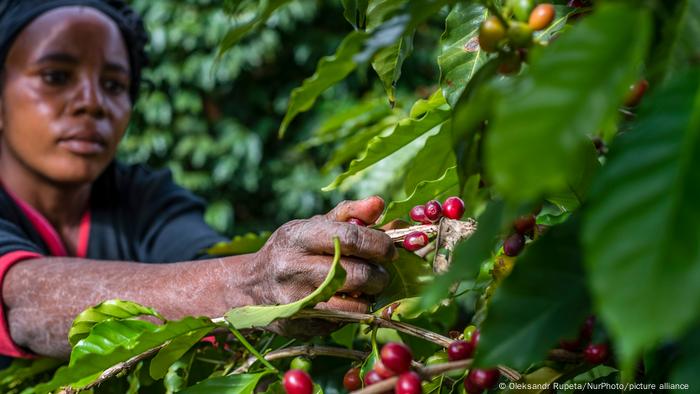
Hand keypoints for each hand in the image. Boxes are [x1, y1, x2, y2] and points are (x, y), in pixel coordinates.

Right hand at [247, 196, 395, 336]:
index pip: (349, 239)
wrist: (251, 286)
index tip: (390, 251)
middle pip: (356, 275)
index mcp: (298, 237)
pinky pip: (341, 323)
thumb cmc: (292, 250)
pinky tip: (346, 301)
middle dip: (379, 276)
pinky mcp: (299, 326)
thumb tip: (379, 204)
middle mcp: (293, 268)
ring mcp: (295, 301)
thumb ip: (349, 214)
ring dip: (369, 297)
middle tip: (381, 273)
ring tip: (366, 288)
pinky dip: (352, 313)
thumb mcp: (313, 226)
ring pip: (353, 305)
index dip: (378, 245)